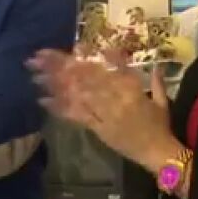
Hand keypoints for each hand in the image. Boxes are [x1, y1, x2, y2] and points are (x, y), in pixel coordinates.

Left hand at [29, 49, 179, 172]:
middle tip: (40, 56)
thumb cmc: (161, 126)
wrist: (157, 153)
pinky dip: (60, 108)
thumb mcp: (161, 101)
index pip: (107, 68)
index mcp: (132, 88)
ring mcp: (104, 113)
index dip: (89, 57)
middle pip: (85, 77)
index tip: (75, 45)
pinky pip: (77, 116)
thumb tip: (157, 65)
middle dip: (61, 65)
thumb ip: (156, 82)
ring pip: (77, 94)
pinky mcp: (97, 128)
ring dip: (55, 83)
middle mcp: (115, 97)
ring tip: (35, 74)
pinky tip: (43, 100)